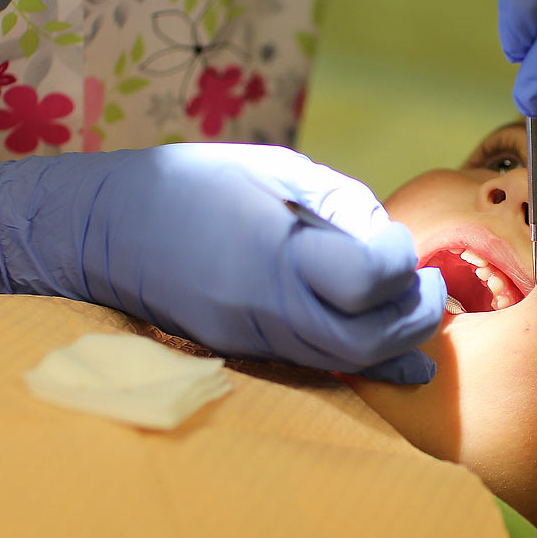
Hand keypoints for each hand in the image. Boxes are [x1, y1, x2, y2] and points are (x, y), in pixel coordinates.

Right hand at [0, 144, 446, 383]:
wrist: (104, 234)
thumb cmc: (189, 185)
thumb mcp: (271, 167)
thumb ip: (341, 203)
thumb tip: (390, 245)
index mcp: (270, 250)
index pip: (365, 278)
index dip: (398, 262)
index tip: (395, 243)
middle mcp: (264, 307)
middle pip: (367, 339)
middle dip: (415, 317)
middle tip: (432, 289)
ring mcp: (253, 340)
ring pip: (347, 363)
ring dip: (397, 341)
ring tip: (413, 306)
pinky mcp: (247, 355)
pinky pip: (321, 370)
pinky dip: (367, 364)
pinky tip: (401, 359)